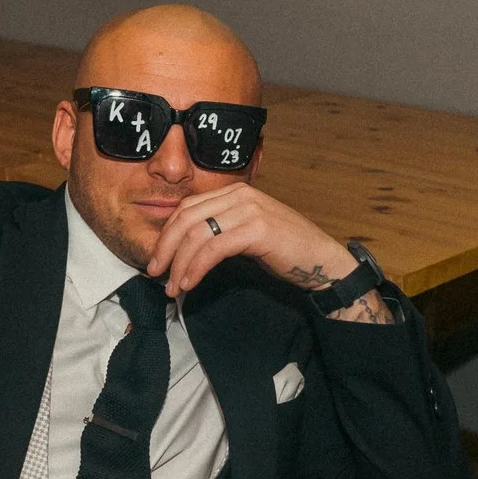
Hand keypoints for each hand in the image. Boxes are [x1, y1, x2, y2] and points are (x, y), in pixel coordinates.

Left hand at [143, 183, 394, 321]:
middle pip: (186, 218)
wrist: (322, 261)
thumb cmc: (284, 251)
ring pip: (197, 234)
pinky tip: (191, 283)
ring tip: (173, 287)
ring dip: (179, 264)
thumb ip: (219, 233)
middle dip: (165, 248)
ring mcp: (249, 209)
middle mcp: (240, 194)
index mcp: (235, 192)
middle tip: (155, 274)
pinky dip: (196, 267)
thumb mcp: (245, 234)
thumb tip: (183, 251)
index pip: (187, 208)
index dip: (167, 234)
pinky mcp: (257, 229)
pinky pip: (214, 248)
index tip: (158, 260)